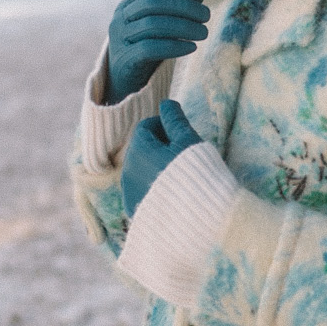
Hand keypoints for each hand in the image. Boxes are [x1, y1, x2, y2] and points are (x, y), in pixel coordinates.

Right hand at [106, 0, 208, 100]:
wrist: (122, 81)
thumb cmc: (145, 49)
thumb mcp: (157, 26)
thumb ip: (173, 9)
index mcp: (128, 4)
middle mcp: (121, 17)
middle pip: (153, 2)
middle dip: (184, 5)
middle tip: (206, 15)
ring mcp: (120, 38)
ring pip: (153, 24)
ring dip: (184, 26)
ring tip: (203, 32)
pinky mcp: (125, 59)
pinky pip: (150, 48)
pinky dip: (174, 46)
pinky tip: (192, 47)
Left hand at [122, 99, 204, 216]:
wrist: (199, 221)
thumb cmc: (197, 175)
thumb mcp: (189, 142)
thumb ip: (175, 121)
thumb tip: (166, 104)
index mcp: (138, 151)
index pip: (145, 128)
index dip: (164, 126)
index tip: (182, 134)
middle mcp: (127, 173)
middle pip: (141, 150)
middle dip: (159, 147)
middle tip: (185, 154)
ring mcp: (130, 195)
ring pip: (140, 172)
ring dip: (156, 168)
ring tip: (181, 176)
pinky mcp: (136, 214)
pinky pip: (142, 193)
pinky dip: (153, 189)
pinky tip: (174, 195)